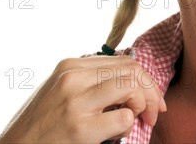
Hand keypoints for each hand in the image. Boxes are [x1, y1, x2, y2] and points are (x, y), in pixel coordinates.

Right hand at [0, 55, 166, 142]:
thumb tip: (129, 81)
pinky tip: (118, 134)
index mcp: (69, 66)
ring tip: (141, 120)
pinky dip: (129, 126)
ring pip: (130, 86)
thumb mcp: (59, 91)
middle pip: (132, 70)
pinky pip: (124, 118)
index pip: (123, 60)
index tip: (151, 96)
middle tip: (155, 111)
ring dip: (144, 104)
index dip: (145, 78)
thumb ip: (88, 81)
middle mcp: (72, 78)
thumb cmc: (39, 126)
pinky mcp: (80, 128)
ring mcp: (75, 102)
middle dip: (151, 90)